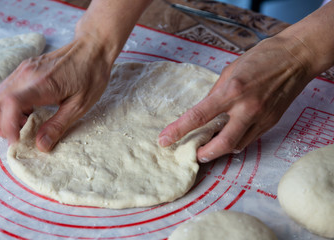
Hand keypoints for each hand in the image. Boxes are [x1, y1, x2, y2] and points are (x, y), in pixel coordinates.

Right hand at [0, 33, 112, 151]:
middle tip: (20, 136)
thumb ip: (58, 125)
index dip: (7, 126)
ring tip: (25, 124)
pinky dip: (9, 104)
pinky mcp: (26, 67)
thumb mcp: (80, 105)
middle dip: (2, 124)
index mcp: (42, 84)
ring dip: (4, 114)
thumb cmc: (91, 75)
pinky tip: (28, 111)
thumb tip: (41, 145)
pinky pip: (7, 87)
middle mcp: (27, 74)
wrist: (93, 47)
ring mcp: (24, 69)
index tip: (17, 140)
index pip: (9, 104)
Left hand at [159, 36, 314, 161]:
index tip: (165, 140)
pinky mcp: (271, 123)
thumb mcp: (230, 70)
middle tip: (195, 154)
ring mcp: (261, 118)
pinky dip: (236, 142)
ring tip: (210, 146)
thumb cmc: (261, 57)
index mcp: (232, 90)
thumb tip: (205, 110)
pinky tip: (230, 137)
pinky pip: (250, 139)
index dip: (179, 130)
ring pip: (237, 145)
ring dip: (221, 149)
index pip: (198, 116)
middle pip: (222, 143)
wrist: (295, 57)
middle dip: (205, 153)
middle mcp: (247, 108)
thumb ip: (216, 93)